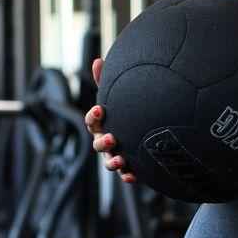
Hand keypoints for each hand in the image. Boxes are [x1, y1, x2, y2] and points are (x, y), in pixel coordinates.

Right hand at [84, 56, 134, 181]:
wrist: (146, 134)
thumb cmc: (125, 113)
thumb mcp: (117, 96)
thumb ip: (106, 81)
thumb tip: (98, 60)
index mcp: (102, 124)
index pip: (92, 121)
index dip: (94, 116)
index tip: (100, 110)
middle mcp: (106, 141)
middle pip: (98, 144)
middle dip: (102, 142)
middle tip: (111, 138)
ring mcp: (116, 156)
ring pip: (109, 163)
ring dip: (113, 162)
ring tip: (120, 159)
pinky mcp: (130, 168)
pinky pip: (126, 175)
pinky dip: (127, 176)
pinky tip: (132, 176)